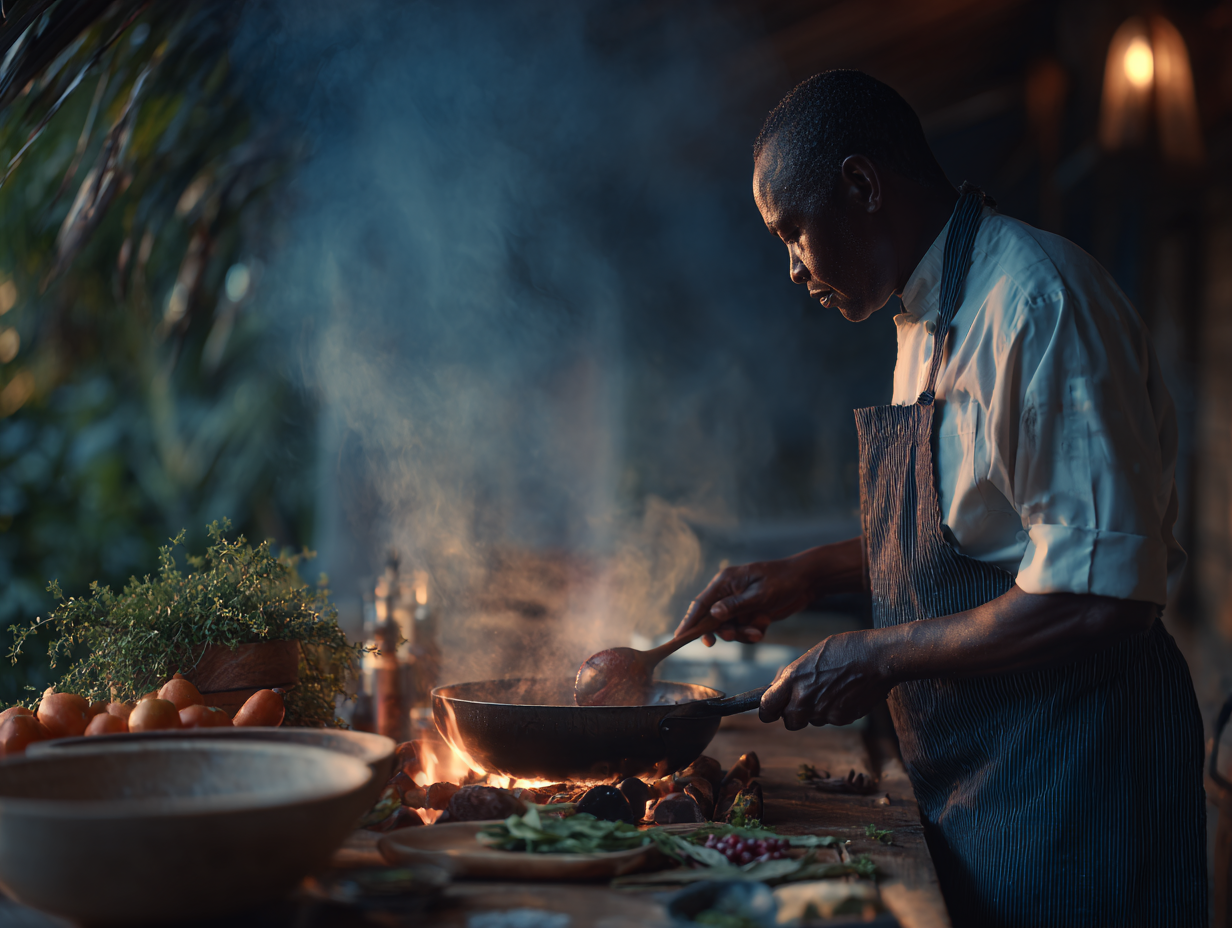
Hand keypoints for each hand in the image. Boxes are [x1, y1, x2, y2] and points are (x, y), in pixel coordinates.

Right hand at [675, 554, 819, 646]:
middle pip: (712, 620)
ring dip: (741, 634)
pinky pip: (743, 630)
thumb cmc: (783, 581)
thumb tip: (712, 615)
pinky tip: (764, 625)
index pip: (700, 604)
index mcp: (725, 582)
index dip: (689, 622)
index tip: (679, 638)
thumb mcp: (759, 595)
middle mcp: (728, 593)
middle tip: (733, 636)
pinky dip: (751, 633)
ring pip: (729, 628)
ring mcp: (739, 604)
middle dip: (724, 631)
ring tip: (758, 630)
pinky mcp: (750, 613)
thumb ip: (735, 606)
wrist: (807, 581)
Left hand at [758, 631, 890, 728]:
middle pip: (790, 722)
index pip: (767, 707)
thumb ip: (793, 676)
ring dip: (816, 712)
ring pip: (812, 721)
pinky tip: (844, 693)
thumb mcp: (811, 656)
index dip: (767, 711)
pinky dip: (834, 711)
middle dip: (793, 715)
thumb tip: (777, 689)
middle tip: (803, 701)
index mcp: (793, 679)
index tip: (770, 710)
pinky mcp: (842, 718)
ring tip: (831, 689)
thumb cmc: (845, 649)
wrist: (878, 658)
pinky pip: (831, 720)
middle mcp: (805, 698)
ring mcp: (824, 711)